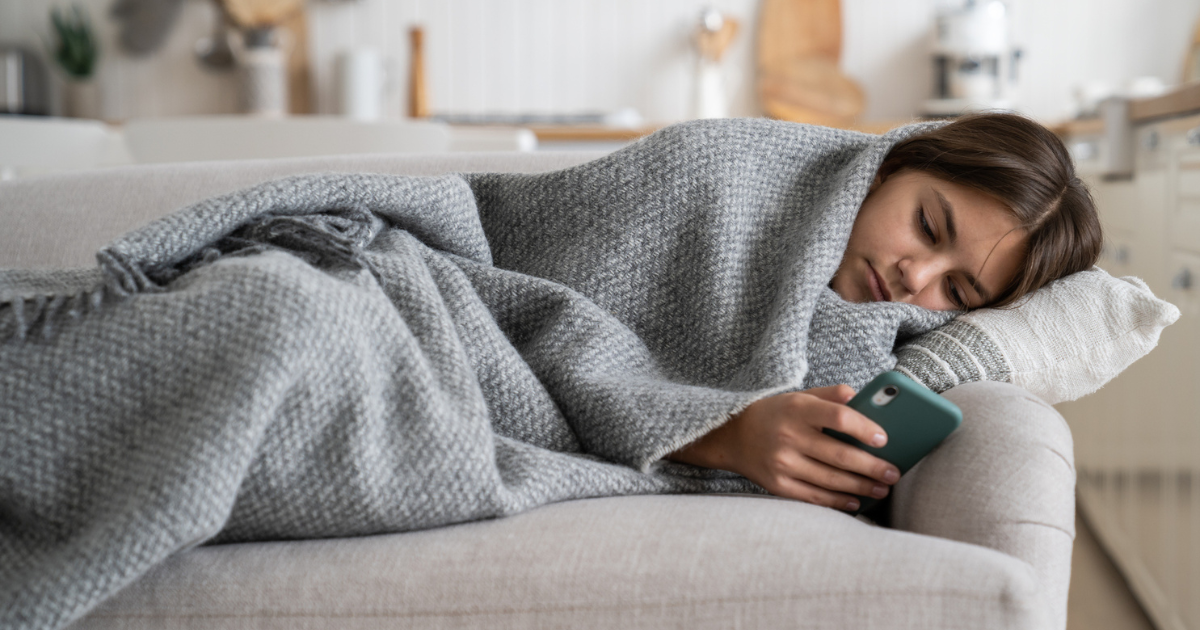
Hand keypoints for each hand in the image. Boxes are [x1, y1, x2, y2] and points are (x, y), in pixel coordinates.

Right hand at [668, 385, 901, 510]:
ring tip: (882, 488)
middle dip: (872, 467)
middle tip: (894, 472)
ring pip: (831, 480)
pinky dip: (839, 502)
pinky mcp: (778, 485)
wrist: (732, 436)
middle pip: (840, 455)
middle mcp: (788, 437)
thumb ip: (831, 395)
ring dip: (862, 486)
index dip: (864, 429)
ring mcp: (782, 464)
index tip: (883, 439)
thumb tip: (864, 399)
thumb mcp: (799, 396)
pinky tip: (857, 500)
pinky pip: (814, 497)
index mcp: (796, 409)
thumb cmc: (775, 414)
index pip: (838, 417)